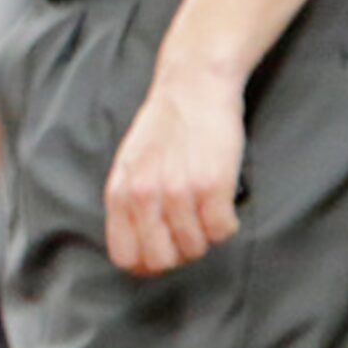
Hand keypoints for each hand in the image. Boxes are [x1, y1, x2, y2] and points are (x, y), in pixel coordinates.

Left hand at [103, 60, 244, 276]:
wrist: (193, 85)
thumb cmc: (164, 128)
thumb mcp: (130, 165)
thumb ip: (130, 204)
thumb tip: (138, 253)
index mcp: (119, 191)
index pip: (125, 256)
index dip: (147, 262)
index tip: (165, 249)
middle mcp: (144, 195)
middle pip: (162, 260)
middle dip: (179, 252)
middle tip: (190, 228)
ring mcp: (178, 191)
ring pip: (196, 248)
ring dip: (206, 234)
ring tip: (206, 205)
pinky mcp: (212, 185)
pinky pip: (223, 231)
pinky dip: (228, 223)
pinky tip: (224, 202)